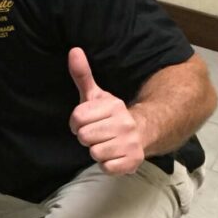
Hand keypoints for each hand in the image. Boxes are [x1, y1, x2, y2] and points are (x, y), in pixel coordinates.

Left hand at [68, 47, 144, 174]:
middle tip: (98, 134)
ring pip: (94, 153)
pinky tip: (114, 155)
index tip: (87, 122)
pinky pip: (106, 167)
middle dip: (87, 137)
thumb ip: (82, 75)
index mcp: (113, 106)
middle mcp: (124, 123)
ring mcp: (131, 143)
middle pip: (84, 137)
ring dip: (97, 151)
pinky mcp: (133, 161)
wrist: (144, 131)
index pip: (77, 118)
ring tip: (106, 143)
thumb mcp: (96, 95)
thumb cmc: (111, 115)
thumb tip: (73, 50)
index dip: (77, 123)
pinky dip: (107, 164)